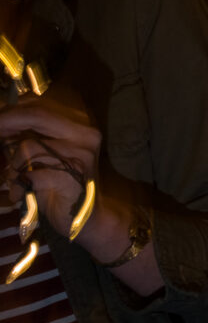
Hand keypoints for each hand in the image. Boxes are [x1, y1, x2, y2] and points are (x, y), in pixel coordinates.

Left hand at [0, 95, 100, 236]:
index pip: (41, 104)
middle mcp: (86, 134)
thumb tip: (3, 118)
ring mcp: (81, 155)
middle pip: (37, 114)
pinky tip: (20, 193)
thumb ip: (31, 135)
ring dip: (13, 165)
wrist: (86, 218)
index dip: (12, 109)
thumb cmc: (60, 185)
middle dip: (6, 122)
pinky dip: (19, 185)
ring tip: (15, 179)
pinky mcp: (73, 177)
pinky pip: (31, 174)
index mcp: (80, 124)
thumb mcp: (48, 153)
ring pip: (29, 146)